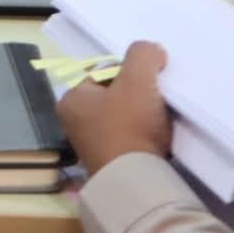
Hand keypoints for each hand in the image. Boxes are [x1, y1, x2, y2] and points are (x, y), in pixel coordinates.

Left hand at [56, 41, 173, 175]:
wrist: (137, 181)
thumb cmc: (129, 125)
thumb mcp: (137, 80)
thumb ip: (143, 55)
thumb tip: (152, 51)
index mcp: (71, 99)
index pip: (103, 71)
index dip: (129, 69)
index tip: (150, 77)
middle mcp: (75, 122)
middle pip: (114, 94)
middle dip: (137, 91)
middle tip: (159, 94)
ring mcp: (93, 145)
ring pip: (124, 115)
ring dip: (143, 112)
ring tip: (161, 113)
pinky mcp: (112, 162)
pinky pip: (131, 137)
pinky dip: (145, 132)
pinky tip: (159, 132)